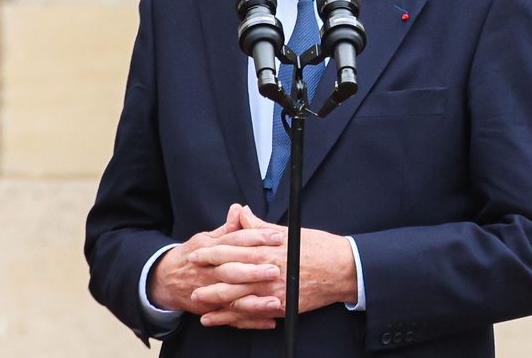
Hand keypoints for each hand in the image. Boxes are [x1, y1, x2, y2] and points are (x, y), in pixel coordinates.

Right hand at [147, 204, 284, 328]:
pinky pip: (232, 319)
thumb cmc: (192, 255)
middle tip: (276, 269)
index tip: (277, 236)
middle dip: (254, 272)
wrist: (165, 280)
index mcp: (210, 250)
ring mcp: (210, 293)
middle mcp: (210, 272)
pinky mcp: (212, 310)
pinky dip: (251, 322)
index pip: (235, 242)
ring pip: (233, 299)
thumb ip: (227, 228)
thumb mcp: (205, 238)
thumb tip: (240, 209)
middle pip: (232, 271)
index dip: (256, 238)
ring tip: (275, 301)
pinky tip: (270, 321)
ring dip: (254, 302)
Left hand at [189, 206, 357, 327]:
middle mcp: (266, 270)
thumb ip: (259, 226)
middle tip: (189, 279)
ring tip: (198, 303)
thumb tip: (240, 212)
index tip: (196, 253)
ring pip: (237, 298)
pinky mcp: (281, 306)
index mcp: (266, 249)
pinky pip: (253, 314)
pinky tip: (222, 320)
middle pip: (229, 276)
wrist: (342, 269)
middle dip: (207, 278)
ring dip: (215, 301)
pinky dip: (235, 318)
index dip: (211, 252)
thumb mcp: (287, 231)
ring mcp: (273, 291)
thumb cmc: (317, 246)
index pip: (232, 250)